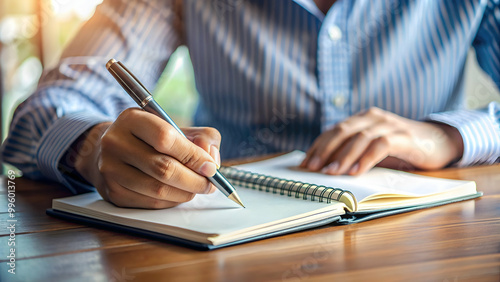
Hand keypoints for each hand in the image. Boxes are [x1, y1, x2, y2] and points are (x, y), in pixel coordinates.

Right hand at [73, 108, 221, 208]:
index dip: (193, 156)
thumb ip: (202, 137)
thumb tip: (211, 161)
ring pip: (158, 190)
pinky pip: (150, 203)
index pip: (165, 138)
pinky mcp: (112, 192)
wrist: (111, 150)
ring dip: (185, 193)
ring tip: (196, 189)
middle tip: (210, 184)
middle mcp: (116, 143)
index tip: (211, 167)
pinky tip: (178, 193)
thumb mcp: (175, 126)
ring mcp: (110, 169)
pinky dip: (171, 201)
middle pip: (163, 168)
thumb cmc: (150, 138)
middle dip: (194, 180)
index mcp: (132, 119)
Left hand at [300, 107, 463, 174]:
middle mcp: (373, 117)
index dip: (318, 147)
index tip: (305, 163)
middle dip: (324, 151)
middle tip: (312, 168)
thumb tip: (326, 169)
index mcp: (363, 118)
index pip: (334, 131)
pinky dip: (366, 159)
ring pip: (359, 138)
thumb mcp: (374, 148)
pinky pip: (380, 146)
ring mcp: (389, 124)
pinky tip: (356, 172)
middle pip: (342, 132)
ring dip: (343, 157)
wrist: (439, 141)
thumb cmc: (401, 148)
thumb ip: (354, 152)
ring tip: (331, 173)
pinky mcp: (404, 136)